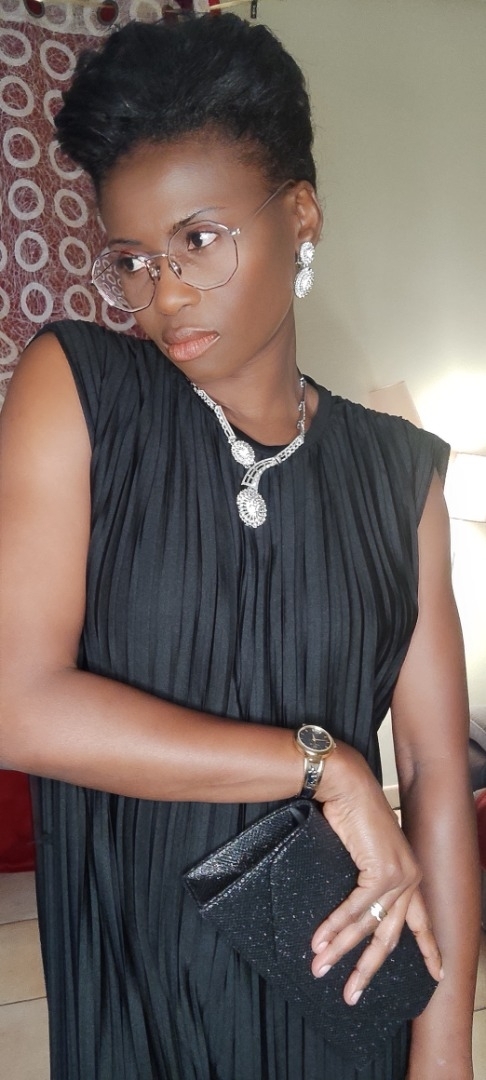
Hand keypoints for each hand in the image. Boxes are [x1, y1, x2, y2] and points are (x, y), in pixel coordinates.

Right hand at [310, 742, 442, 1003]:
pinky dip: (334, 927)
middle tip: (351, 994)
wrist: (348, 785)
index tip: (438, 974)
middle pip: (390, 937)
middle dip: (367, 969)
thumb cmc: (353, 815)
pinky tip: (319, 940)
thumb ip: (367, 883)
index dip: (429, 949)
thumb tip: (352, 913)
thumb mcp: (366, 854)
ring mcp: (399, 876)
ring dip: (340, 950)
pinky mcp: (381, 872)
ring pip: (369, 927)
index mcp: (410, 875)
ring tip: (319, 968)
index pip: (422, 921)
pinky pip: (355, 909)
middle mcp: (410, 879)